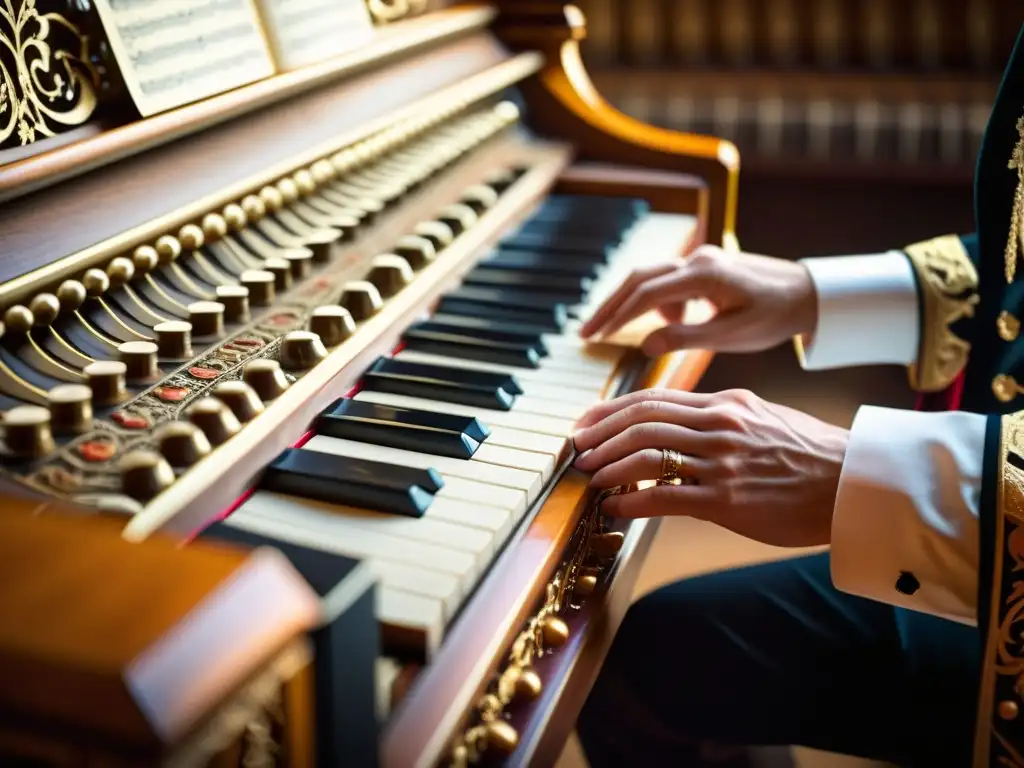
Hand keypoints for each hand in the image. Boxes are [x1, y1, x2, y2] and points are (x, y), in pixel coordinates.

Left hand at [572, 388, 848, 547]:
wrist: (851, 483)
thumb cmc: (807, 453)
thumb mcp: (761, 417)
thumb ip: (718, 417)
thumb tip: (678, 425)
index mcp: (724, 403)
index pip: (652, 399)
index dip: (610, 411)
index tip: (586, 423)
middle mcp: (718, 427)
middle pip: (640, 423)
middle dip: (600, 437)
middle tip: (577, 451)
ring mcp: (721, 463)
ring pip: (646, 457)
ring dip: (609, 468)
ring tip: (590, 478)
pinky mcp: (726, 501)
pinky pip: (666, 498)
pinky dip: (632, 502)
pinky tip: (615, 509)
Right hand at [579, 245, 817, 355]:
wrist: (810, 293)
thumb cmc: (776, 316)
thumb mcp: (733, 335)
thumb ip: (687, 338)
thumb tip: (644, 344)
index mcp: (705, 275)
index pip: (647, 294)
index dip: (617, 316)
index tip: (595, 337)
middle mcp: (698, 260)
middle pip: (639, 279)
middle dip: (610, 306)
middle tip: (585, 332)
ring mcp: (700, 259)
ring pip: (650, 278)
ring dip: (631, 305)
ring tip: (619, 333)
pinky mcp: (704, 266)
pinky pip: (668, 281)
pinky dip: (658, 304)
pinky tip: (670, 324)